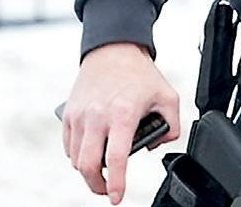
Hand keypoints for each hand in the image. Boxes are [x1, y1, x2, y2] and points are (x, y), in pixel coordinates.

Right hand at [62, 42, 180, 203]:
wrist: (113, 50)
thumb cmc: (140, 73)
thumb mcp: (168, 96)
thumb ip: (172, 124)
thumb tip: (158, 144)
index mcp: (123, 114)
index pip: (115, 158)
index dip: (116, 183)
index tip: (117, 197)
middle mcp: (97, 116)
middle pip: (87, 165)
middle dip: (96, 185)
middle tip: (106, 189)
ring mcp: (80, 116)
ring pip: (75, 158)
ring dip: (86, 170)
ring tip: (100, 171)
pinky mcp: (69, 114)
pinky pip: (68, 145)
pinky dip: (77, 155)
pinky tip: (90, 154)